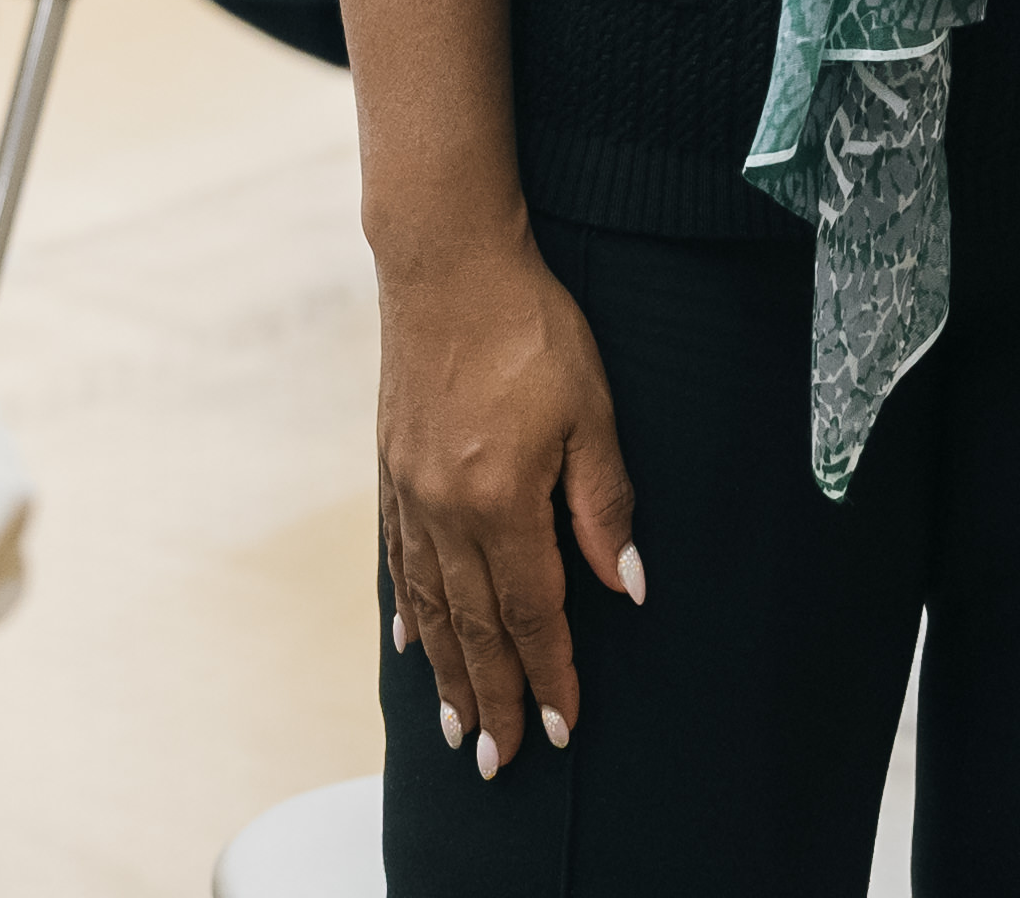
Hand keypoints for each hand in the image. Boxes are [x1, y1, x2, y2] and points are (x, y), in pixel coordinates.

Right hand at [374, 228, 638, 780]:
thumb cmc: (530, 326)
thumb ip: (605, 503)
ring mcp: (410, 491)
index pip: (532, 612)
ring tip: (455, 725)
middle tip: (498, 760)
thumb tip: (627, 586)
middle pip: (473, 626)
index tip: (563, 727)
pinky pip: (399, 558)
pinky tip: (410, 641)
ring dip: (446, 671)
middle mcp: (445, 510)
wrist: (446, 260)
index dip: (550, 674)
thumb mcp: (592, 408)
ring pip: (430, 604)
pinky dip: (407, 608)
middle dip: (491, 697)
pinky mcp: (392, 468)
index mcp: (500, 501)